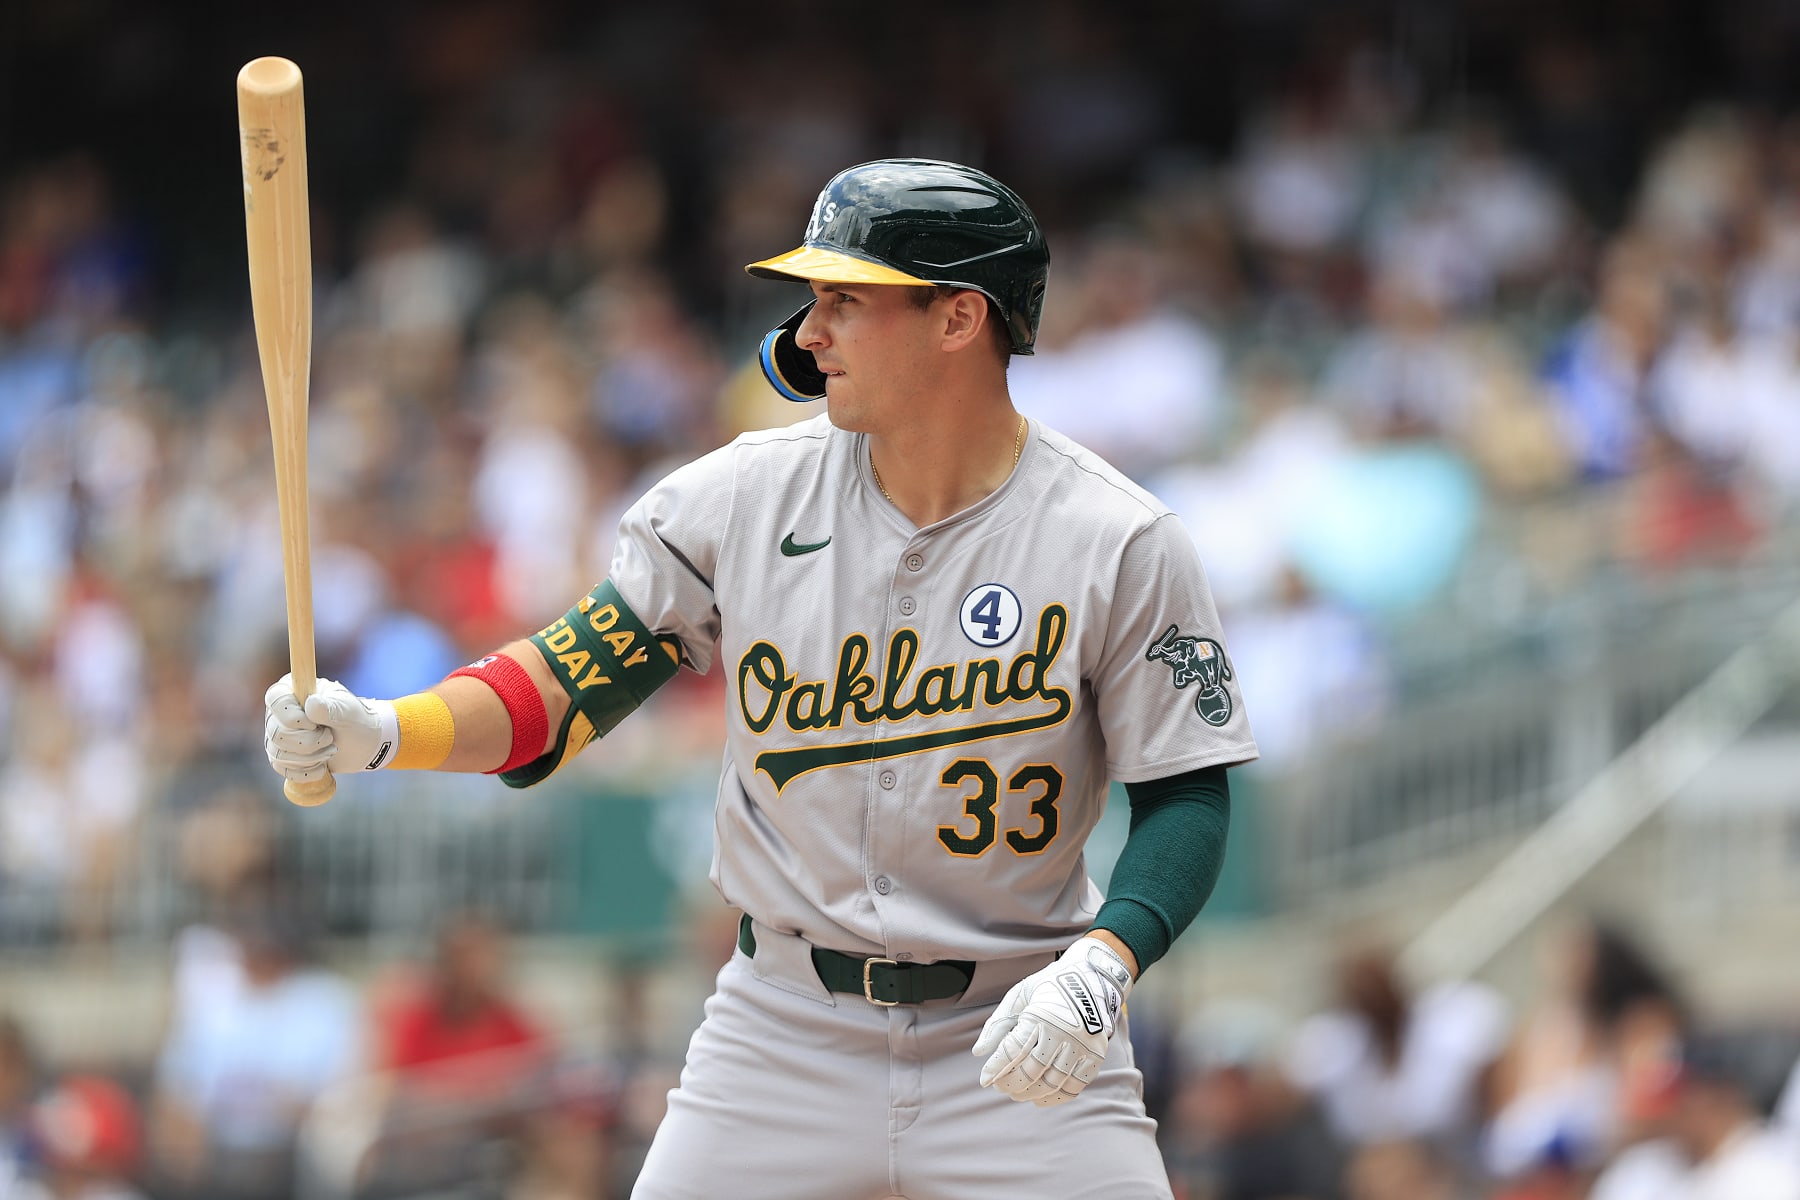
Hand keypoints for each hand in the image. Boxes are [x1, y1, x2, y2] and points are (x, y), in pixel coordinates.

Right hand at [263, 674, 394, 782]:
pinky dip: (306, 771)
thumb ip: (329, 707)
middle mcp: (279, 712)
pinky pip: (283, 769)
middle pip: (277, 732)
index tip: (316, 724)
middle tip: (330, 738)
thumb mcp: (347, 711)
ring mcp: (278, 735)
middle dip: (309, 742)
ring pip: (279, 754)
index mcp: (292, 690)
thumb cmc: (355, 720)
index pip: (275, 699)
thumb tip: (310, 704)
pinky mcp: (283, 756)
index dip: (294, 717)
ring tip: (330, 749)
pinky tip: (323, 766)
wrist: (363, 744)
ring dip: (311, 757)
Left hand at [973, 936, 1134, 1106]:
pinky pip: (1075, 1086)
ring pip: (1052, 1082)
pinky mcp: (1096, 1055)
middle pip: (1031, 1070)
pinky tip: (1041, 1099)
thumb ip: (998, 1023)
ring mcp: (1082, 1045)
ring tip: (1017, 1094)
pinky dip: (1057, 1097)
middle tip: (1000, 1087)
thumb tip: (979, 1053)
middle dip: (1011, 1083)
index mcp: (1040, 1015)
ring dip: (1031, 1093)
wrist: (1092, 976)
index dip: (996, 1069)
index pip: (1012, 1051)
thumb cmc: (1049, 986)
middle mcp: (1062, 1032)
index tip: (985, 1080)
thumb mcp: (1019, 995)